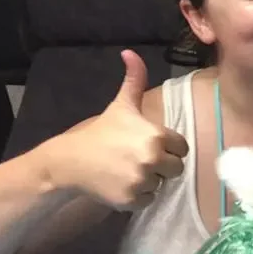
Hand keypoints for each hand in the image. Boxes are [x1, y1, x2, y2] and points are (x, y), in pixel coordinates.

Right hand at [47, 50, 188, 208]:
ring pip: (162, 184)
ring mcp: (142, 180)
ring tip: (128, 170)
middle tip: (139, 159)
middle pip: (177, 168)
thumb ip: (134, 80)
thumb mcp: (121, 105)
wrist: (70, 161)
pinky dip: (139, 196)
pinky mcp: (132, 199)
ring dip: (150, 180)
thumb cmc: (101, 133)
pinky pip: (150, 200)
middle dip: (162, 165)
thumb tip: (131, 53)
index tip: (150, 145)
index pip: (182, 148)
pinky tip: (122, 183)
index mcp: (157, 135)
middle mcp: (153, 158)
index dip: (169, 147)